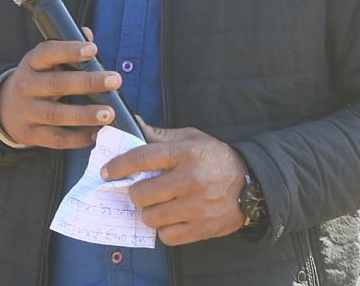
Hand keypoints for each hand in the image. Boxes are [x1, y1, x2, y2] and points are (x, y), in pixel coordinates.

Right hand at [0, 27, 121, 148]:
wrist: (3, 109)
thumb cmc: (35, 80)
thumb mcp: (44, 62)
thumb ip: (66, 49)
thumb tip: (87, 34)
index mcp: (31, 64)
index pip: (47, 53)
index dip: (69, 50)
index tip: (92, 49)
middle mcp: (26, 86)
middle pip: (57, 84)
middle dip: (88, 82)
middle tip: (114, 80)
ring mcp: (27, 112)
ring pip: (56, 114)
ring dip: (85, 114)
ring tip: (108, 113)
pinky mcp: (30, 135)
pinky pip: (56, 139)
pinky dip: (77, 139)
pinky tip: (96, 134)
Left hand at [101, 117, 247, 245]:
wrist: (252, 185)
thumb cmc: (216, 158)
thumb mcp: (192, 138)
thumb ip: (161, 135)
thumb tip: (134, 124)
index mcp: (185, 153)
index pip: (142, 158)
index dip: (118, 166)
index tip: (106, 172)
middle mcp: (189, 180)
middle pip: (141, 194)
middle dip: (136, 193)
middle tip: (142, 190)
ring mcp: (195, 206)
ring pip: (150, 217)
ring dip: (149, 212)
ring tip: (158, 205)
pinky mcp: (201, 228)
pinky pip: (166, 235)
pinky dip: (164, 229)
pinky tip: (171, 218)